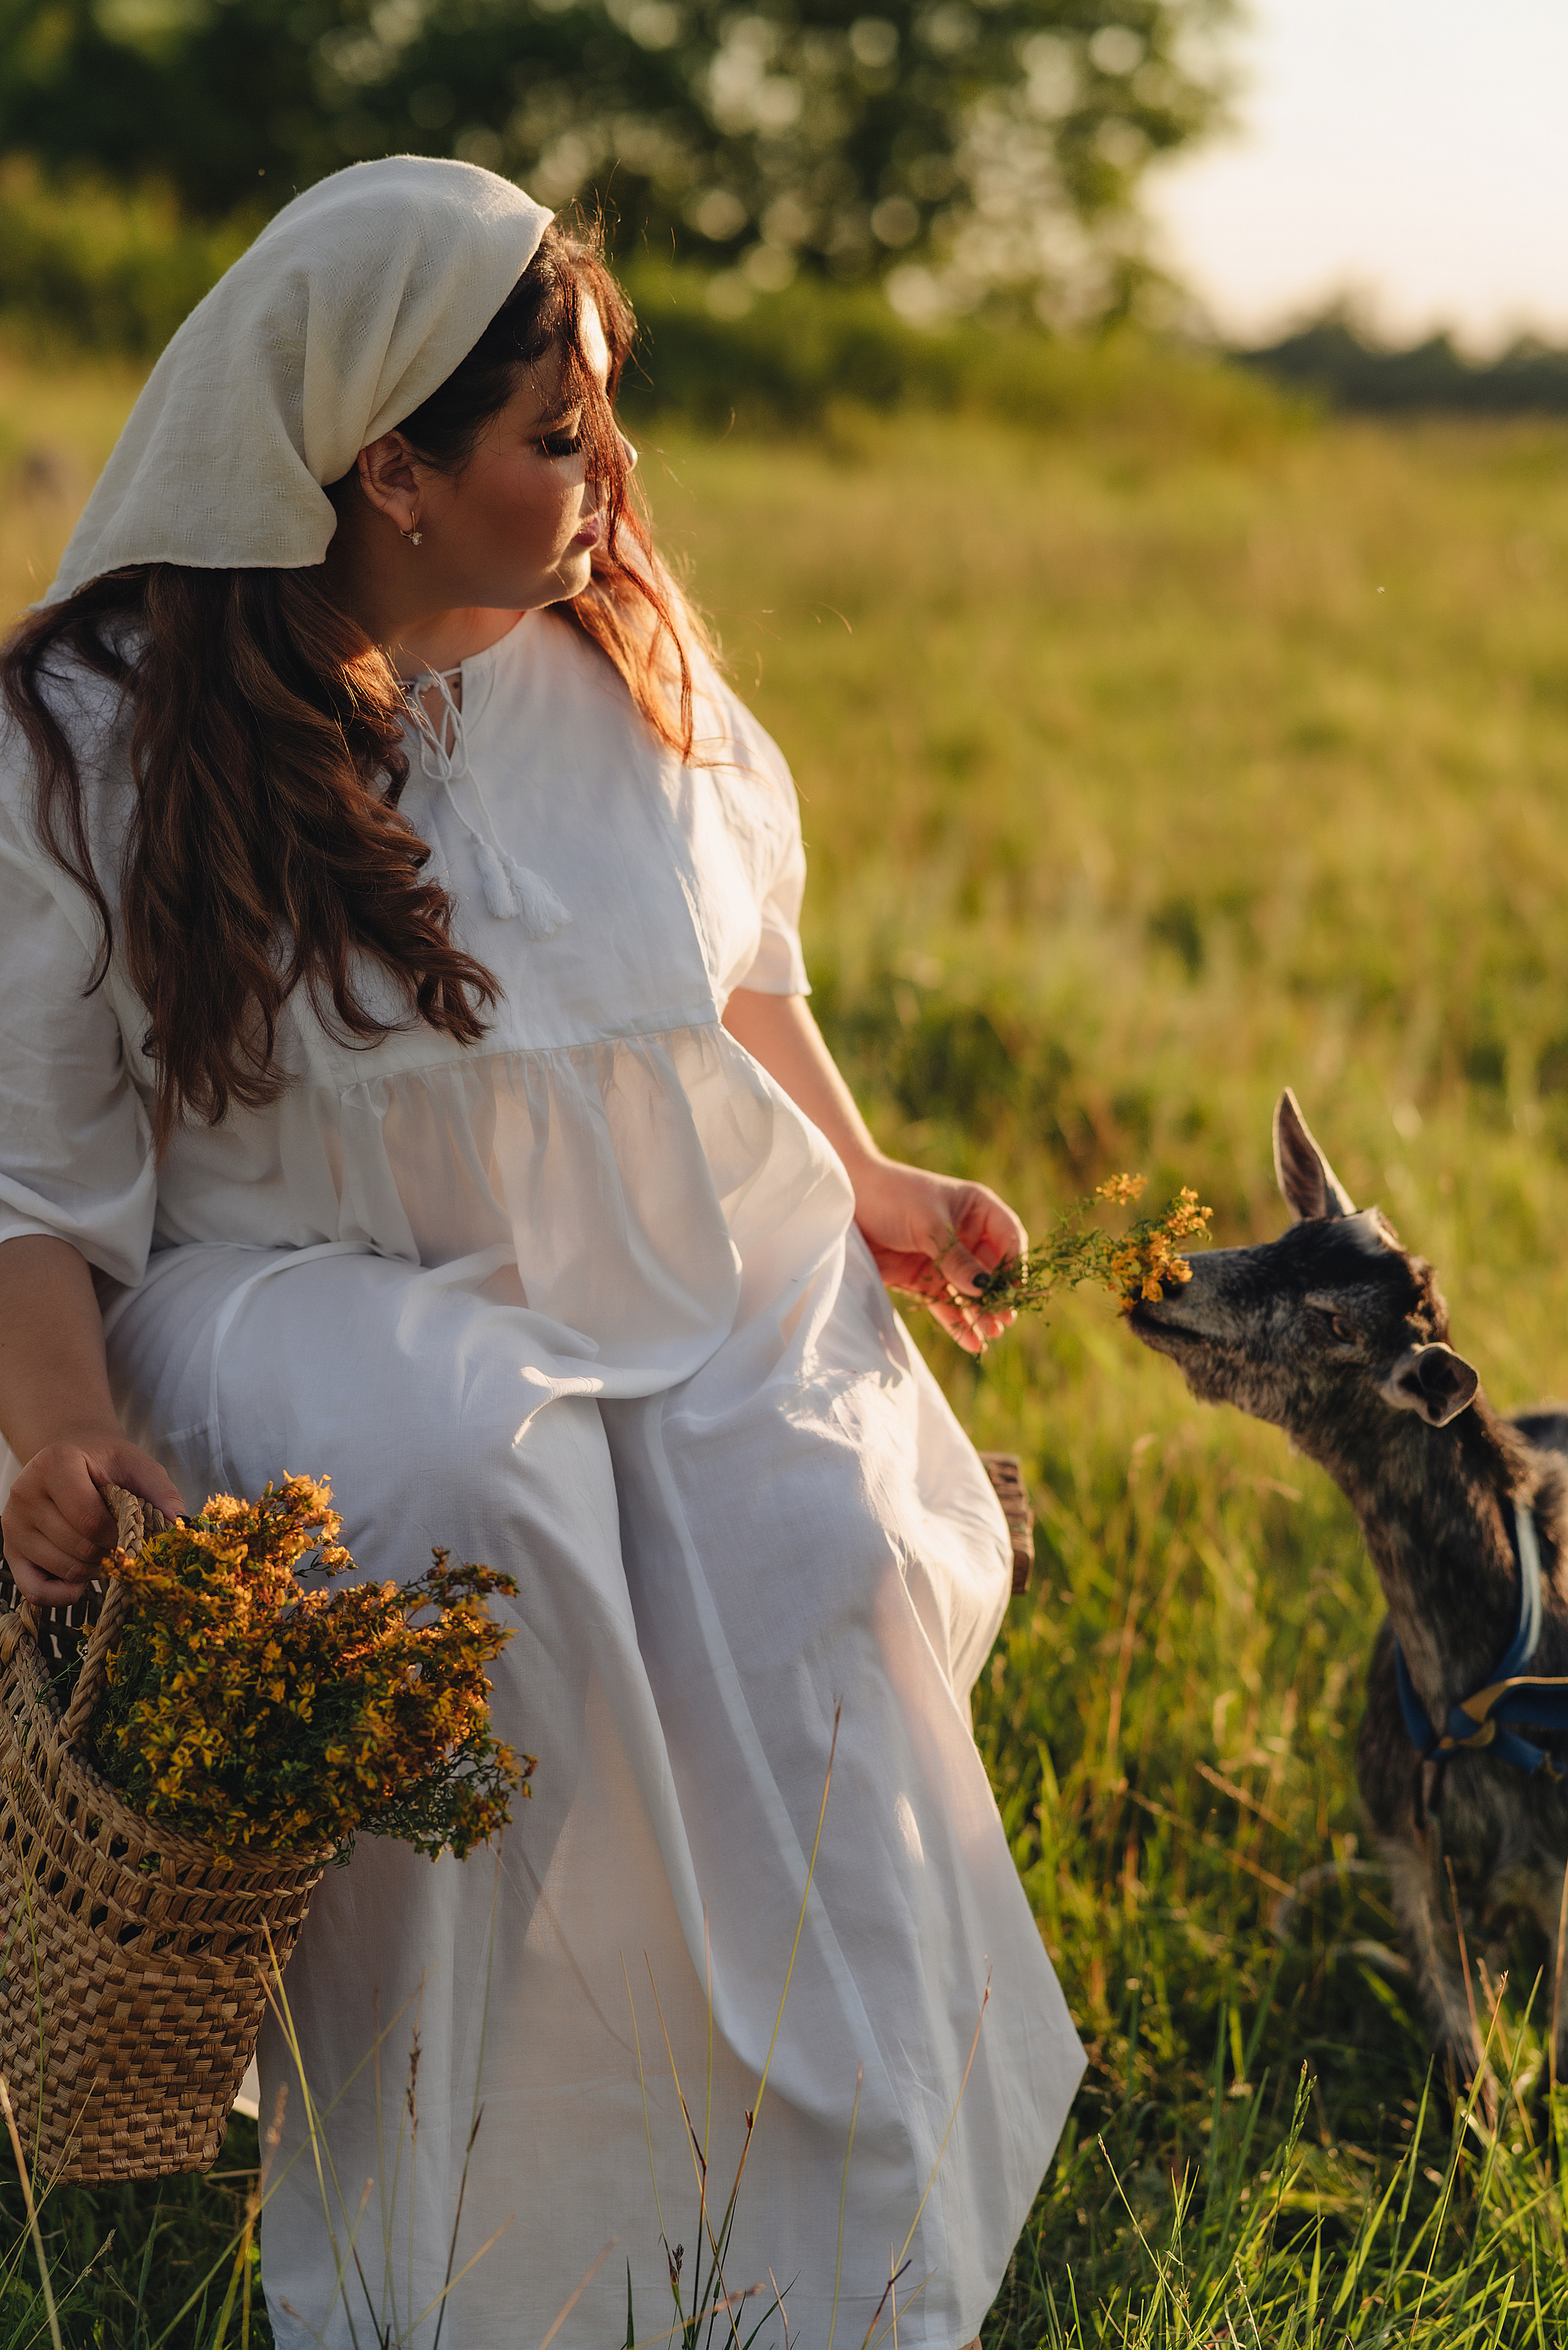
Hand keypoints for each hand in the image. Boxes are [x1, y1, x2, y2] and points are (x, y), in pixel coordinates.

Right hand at [2, 1429, 184, 1605]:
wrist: (70, 1456)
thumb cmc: (105, 1462)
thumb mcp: (136, 1465)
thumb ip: (160, 1491)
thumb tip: (179, 1525)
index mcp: (54, 1464)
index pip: (89, 1520)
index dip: (119, 1534)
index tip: (132, 1528)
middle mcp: (25, 1494)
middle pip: (78, 1547)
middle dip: (110, 1551)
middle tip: (121, 1540)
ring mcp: (13, 1525)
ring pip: (64, 1569)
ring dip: (94, 1568)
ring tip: (104, 1548)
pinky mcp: (10, 1550)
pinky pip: (34, 1591)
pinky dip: (63, 1595)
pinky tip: (83, 1583)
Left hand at [852, 1159, 1026, 1354]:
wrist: (843, 1204)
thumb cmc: (891, 1196)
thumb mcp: (928, 1224)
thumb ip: (956, 1257)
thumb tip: (983, 1288)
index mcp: (976, 1208)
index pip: (1008, 1236)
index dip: (1015, 1264)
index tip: (1016, 1290)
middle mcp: (965, 1233)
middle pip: (992, 1269)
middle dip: (998, 1295)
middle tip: (1004, 1321)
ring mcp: (943, 1257)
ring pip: (969, 1290)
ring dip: (981, 1312)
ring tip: (991, 1335)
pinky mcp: (921, 1277)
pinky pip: (945, 1303)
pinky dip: (957, 1322)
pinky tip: (972, 1342)